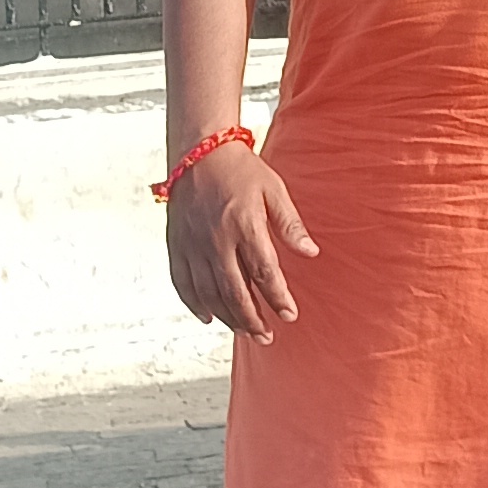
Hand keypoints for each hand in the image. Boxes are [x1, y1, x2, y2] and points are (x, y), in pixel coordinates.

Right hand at [166, 144, 316, 337]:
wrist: (199, 151)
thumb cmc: (241, 169)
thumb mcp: (274, 190)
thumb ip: (290, 224)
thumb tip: (311, 252)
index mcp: (244, 224)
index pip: (264, 273)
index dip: (278, 298)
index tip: (290, 315)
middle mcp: (215, 239)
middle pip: (235, 292)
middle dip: (253, 320)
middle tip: (267, 336)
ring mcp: (192, 244)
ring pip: (209, 294)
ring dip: (228, 318)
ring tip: (245, 331)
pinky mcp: (176, 245)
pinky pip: (182, 283)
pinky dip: (194, 304)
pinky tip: (209, 317)